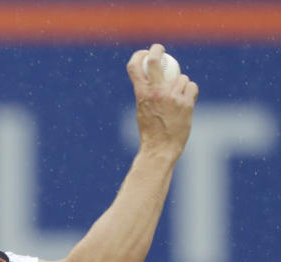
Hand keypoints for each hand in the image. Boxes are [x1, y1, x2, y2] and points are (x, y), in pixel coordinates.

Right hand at [127, 44, 198, 158]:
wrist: (160, 148)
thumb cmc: (151, 131)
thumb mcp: (142, 110)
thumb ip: (147, 94)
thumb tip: (152, 78)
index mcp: (141, 94)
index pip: (135, 67)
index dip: (138, 56)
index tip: (143, 53)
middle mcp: (156, 92)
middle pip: (155, 61)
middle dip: (156, 50)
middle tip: (159, 48)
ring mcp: (171, 96)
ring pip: (181, 78)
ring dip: (181, 85)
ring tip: (178, 100)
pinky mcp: (186, 102)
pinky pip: (191, 87)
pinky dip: (190, 92)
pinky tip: (187, 102)